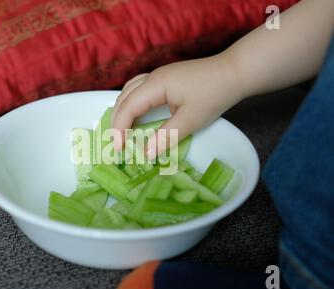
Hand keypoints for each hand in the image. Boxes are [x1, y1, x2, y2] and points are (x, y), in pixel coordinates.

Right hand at [111, 53, 242, 158]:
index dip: (119, 129)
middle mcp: (151, 77)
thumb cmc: (214, 95)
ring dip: (122, 111)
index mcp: (155, 85)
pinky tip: (135, 114)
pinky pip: (138, 89)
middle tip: (117, 144)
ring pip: (129, 92)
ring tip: (122, 131)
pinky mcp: (164, 78)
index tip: (117, 149)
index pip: (127, 107)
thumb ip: (166, 137)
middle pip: (123, 98)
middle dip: (116, 122)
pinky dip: (131, 103)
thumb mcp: (190, 120)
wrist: (234, 72)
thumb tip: (145, 154)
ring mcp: (157, 75)